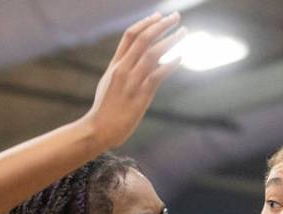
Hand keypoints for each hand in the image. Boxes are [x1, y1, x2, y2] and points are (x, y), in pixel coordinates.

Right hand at [84, 13, 185, 149]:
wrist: (98, 129)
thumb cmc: (106, 110)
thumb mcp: (110, 84)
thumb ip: (125, 71)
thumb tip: (148, 62)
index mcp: (115, 65)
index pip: (130, 35)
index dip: (146, 22)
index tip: (159, 16)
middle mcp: (123, 69)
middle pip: (143, 39)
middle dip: (161, 25)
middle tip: (176, 16)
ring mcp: (131, 82)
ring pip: (153, 53)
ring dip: (171, 40)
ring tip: (184, 32)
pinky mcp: (140, 96)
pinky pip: (157, 75)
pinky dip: (170, 64)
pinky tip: (181, 57)